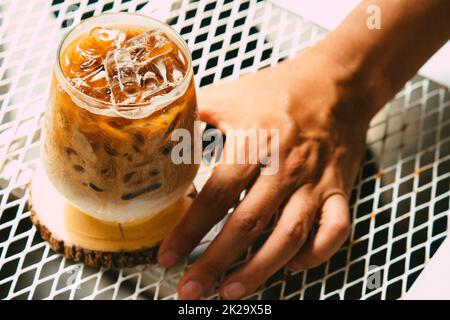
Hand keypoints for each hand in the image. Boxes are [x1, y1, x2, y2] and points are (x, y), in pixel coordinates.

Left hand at [157, 47, 369, 298]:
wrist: (334, 84)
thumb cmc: (278, 91)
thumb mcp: (229, 96)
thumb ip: (192, 117)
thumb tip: (156, 140)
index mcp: (255, 141)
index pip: (217, 193)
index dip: (189, 229)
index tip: (167, 257)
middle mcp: (285, 167)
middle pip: (249, 222)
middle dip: (216, 261)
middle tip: (191, 290)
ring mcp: (316, 181)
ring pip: (291, 234)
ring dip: (261, 268)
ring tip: (231, 291)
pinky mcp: (340, 189)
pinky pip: (335, 230)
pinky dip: (316, 254)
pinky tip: (292, 265)